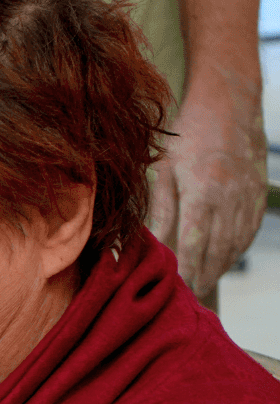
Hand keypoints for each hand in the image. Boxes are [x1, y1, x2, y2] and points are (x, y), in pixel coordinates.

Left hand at [148, 77, 266, 298]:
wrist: (230, 103)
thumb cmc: (187, 135)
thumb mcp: (163, 170)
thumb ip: (158, 211)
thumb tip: (145, 247)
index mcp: (202, 193)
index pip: (192, 246)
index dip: (184, 273)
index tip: (173, 293)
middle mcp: (230, 199)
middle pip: (216, 252)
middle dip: (200, 279)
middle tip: (185, 300)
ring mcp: (248, 198)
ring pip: (234, 245)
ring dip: (217, 268)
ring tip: (199, 285)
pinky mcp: (258, 195)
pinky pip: (248, 232)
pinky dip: (234, 251)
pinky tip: (221, 261)